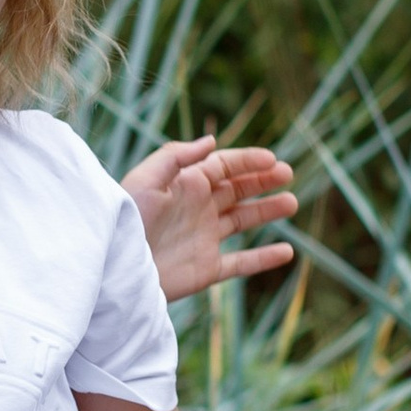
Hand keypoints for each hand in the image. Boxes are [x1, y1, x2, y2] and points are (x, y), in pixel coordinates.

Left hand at [122, 136, 297, 299]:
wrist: (118, 270)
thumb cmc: (126, 221)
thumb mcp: (145, 180)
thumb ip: (177, 156)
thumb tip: (212, 141)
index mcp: (185, 185)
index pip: (224, 166)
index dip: (249, 161)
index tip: (273, 160)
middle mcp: (198, 209)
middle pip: (237, 189)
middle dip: (263, 181)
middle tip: (288, 175)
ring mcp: (204, 239)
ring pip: (243, 220)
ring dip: (267, 211)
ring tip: (291, 203)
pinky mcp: (206, 269)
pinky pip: (241, 263)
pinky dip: (264, 259)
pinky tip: (287, 251)